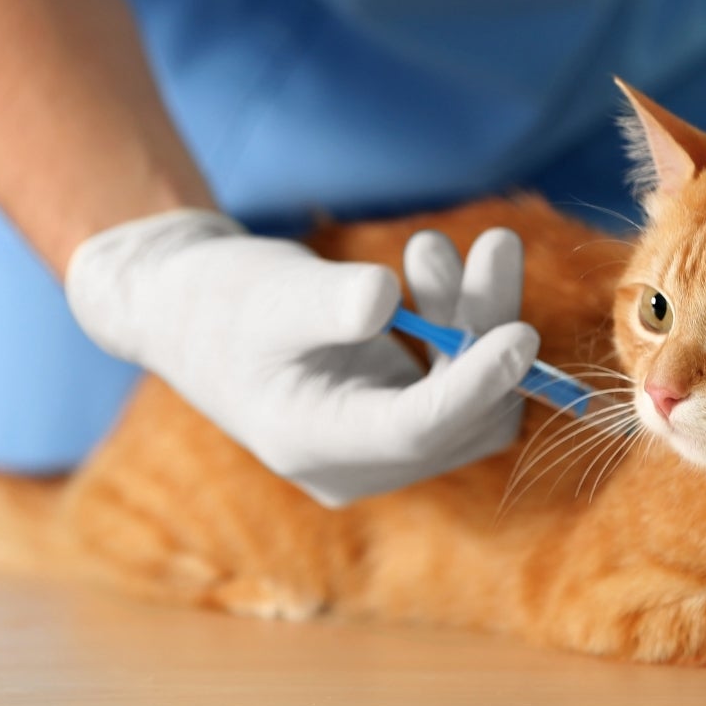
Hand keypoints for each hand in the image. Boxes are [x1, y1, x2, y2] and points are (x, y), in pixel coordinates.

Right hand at [67, 209, 537, 506]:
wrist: (186, 309)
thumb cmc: (218, 297)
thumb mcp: (268, 291)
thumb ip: (324, 302)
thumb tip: (382, 299)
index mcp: (312, 444)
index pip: (415, 431)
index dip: (473, 385)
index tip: (520, 332)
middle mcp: (354, 463)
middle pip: (460, 414)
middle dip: (486, 328)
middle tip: (494, 242)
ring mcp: (378, 446)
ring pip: (471, 397)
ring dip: (478, 319)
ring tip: (452, 245)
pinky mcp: (394, 417)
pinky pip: (457, 382)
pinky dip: (461, 325)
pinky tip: (431, 268)